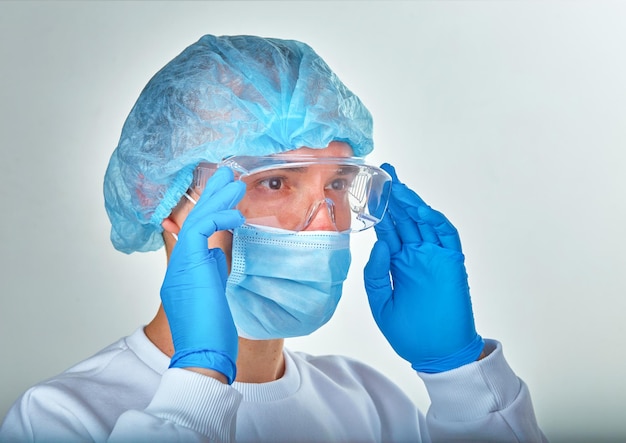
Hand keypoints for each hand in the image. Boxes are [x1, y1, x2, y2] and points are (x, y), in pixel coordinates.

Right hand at [160, 167, 245, 383]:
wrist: (202, 355)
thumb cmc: (212, 332)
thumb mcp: (215, 293)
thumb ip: (215, 270)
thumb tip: (221, 250)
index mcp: (184, 272)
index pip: (193, 232)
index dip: (207, 210)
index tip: (224, 194)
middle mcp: (178, 265)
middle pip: (191, 220)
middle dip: (210, 196)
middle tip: (227, 174)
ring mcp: (180, 265)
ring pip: (195, 219)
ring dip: (217, 199)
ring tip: (235, 181)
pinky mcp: (189, 265)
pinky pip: (201, 230)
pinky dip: (219, 217)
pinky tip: (236, 213)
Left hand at [364, 163, 483, 372]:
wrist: (437, 353)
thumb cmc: (410, 332)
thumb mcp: (381, 303)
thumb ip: (376, 273)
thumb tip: (378, 244)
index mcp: (397, 263)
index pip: (388, 230)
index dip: (380, 210)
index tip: (369, 190)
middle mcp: (415, 255)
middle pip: (405, 219)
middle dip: (395, 196)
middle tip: (385, 172)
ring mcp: (434, 257)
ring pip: (424, 222)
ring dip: (412, 203)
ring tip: (398, 185)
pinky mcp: (451, 262)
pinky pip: (445, 235)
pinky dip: (435, 220)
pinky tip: (421, 209)